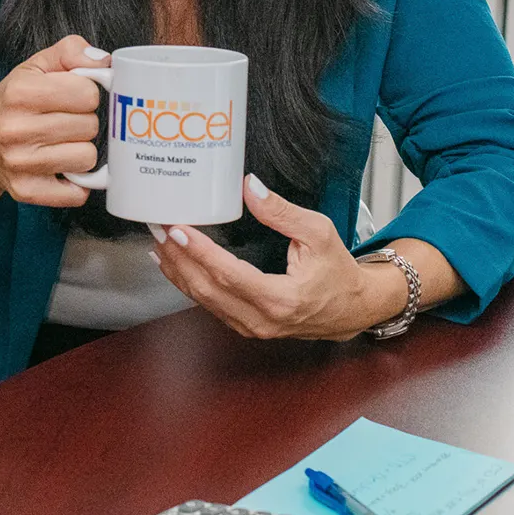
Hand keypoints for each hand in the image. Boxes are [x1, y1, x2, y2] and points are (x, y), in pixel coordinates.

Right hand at [0, 34, 106, 206]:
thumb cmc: (11, 103)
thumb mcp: (34, 67)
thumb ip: (70, 51)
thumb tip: (105, 62)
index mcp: (20, 92)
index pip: (88, 93)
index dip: (85, 94)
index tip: (70, 97)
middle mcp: (16, 129)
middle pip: (90, 126)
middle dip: (82, 122)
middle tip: (62, 121)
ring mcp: (20, 163)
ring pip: (87, 158)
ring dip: (80, 151)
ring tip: (59, 143)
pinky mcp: (26, 191)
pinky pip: (77, 193)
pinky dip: (76, 183)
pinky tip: (61, 169)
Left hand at [148, 175, 403, 340]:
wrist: (354, 309)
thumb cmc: (338, 271)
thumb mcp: (319, 233)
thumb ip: (282, 211)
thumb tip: (249, 186)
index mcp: (282, 298)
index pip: (230, 274)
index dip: (200, 252)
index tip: (178, 229)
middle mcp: (262, 320)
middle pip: (208, 289)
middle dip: (179, 258)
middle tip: (158, 229)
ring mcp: (253, 328)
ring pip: (205, 300)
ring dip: (178, 271)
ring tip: (158, 243)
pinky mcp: (247, 327)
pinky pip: (211, 306)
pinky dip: (189, 284)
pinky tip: (173, 266)